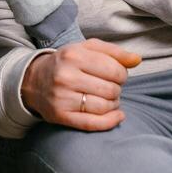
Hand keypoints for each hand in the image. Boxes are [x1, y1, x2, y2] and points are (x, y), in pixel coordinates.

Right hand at [20, 39, 141, 130]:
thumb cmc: (67, 63)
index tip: (116, 75)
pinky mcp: (60, 115)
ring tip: (107, 98)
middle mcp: (66, 76)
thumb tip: (137, 60)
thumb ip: (115, 52)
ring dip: (113, 104)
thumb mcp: (87, 49)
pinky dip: (111, 121)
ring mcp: (62, 98)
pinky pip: (93, 123)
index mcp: (74, 55)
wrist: (34, 80)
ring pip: (105, 107)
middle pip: (111, 90)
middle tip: (108, 87)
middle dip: (116, 89)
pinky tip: (117, 116)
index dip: (122, 74)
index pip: (115, 70)